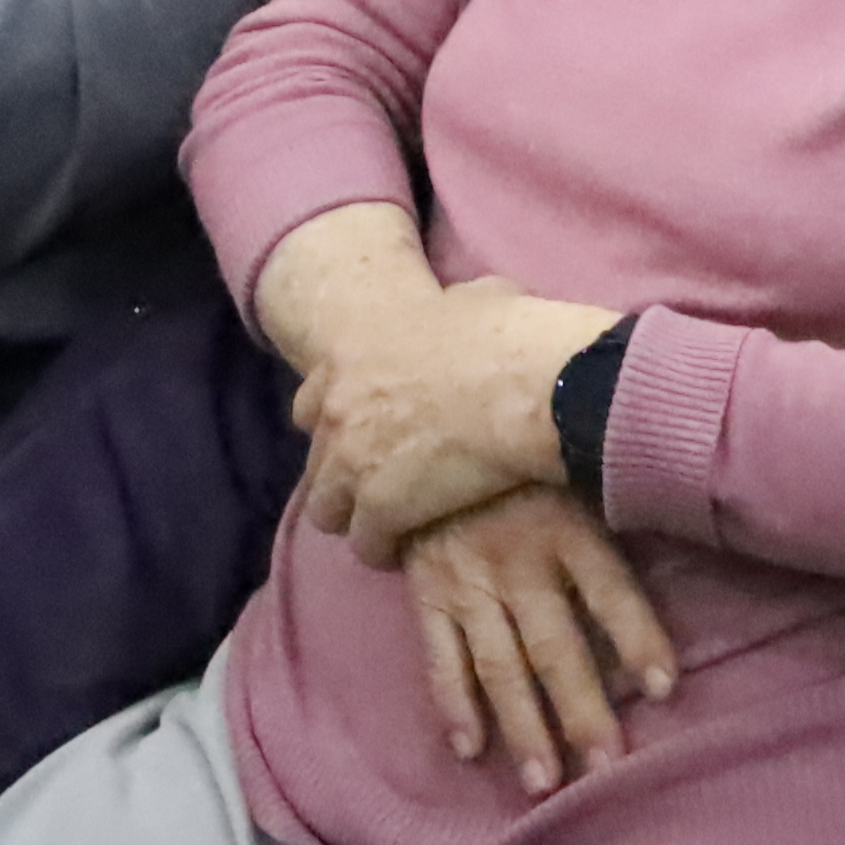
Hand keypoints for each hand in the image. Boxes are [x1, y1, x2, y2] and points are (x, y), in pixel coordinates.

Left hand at [290, 274, 620, 562]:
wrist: (536, 387)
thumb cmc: (515, 335)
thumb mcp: (478, 295)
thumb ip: (452, 307)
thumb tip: (468, 304)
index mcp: (352, 355)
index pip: (309, 402)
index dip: (337, 421)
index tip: (365, 433)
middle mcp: (339, 410)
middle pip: (315, 459)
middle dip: (345, 471)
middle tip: (383, 480)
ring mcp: (354, 462)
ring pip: (327, 510)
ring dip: (357, 515)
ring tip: (393, 524)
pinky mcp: (381, 510)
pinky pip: (367, 545)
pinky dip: (387, 549)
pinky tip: (413, 547)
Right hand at [406, 487, 676, 796]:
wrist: (429, 427)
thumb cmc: (526, 457)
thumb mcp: (578, 467)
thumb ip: (618, 509)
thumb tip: (691, 531)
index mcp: (568, 527)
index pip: (612, 590)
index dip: (638, 637)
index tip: (666, 688)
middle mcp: (519, 561)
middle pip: (556, 647)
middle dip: (582, 711)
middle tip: (606, 767)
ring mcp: (469, 581)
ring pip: (499, 665)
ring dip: (523, 727)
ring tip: (544, 782)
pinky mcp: (427, 592)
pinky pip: (439, 656)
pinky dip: (452, 706)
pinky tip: (470, 749)